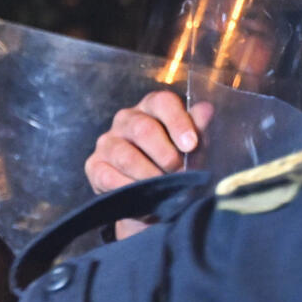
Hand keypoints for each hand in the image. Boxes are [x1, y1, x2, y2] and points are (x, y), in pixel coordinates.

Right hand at [86, 91, 214, 237]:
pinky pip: (110, 177)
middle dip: (165, 155)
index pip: (163, 102)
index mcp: (152, 106)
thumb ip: (198, 129)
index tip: (191, 146)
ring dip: (148, 176)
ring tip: (163, 188)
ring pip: (126, 156)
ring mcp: (107, 142)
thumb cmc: (175, 164)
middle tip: (178, 173)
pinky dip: (130, 190)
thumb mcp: (192, 148)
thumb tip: (207, 110)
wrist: (153, 198)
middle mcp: (126, 118)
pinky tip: (144, 198)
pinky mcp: (94, 166)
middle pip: (143, 129)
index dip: (178, 123)